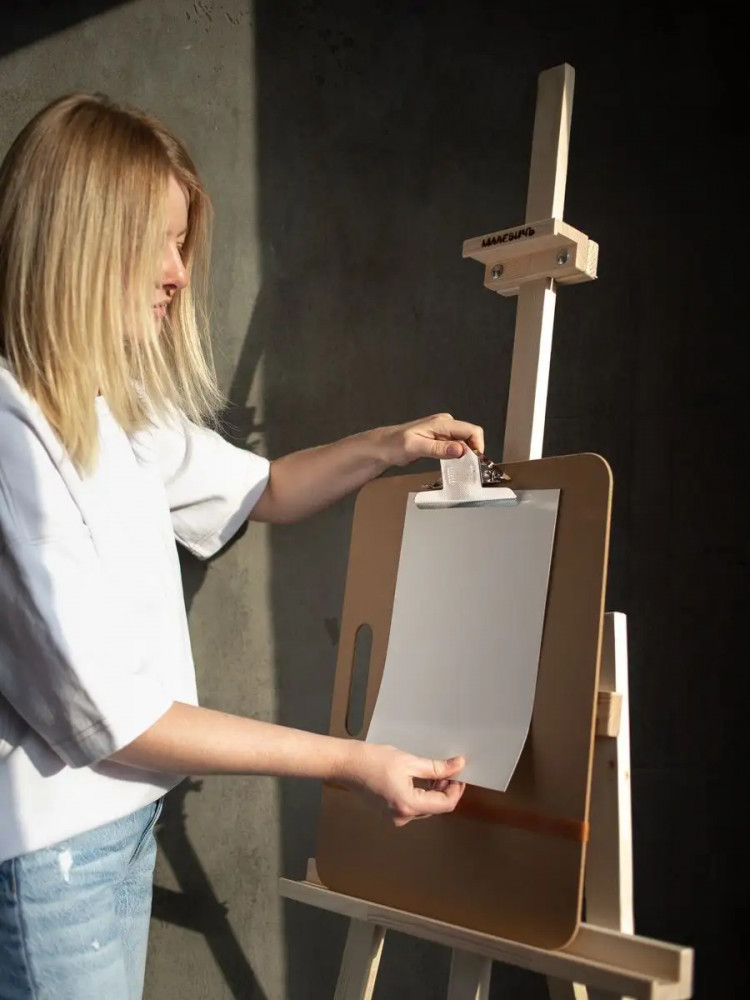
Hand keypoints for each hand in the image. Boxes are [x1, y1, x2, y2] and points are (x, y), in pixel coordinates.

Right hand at [341, 741, 465, 825]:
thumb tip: (457, 766)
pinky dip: (420, 793)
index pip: (445, 804)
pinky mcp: (388, 812)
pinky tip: (420, 778)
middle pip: (435, 807)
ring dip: (433, 791)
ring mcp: (394, 817)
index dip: (456, 790)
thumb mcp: (409, 761)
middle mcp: (402, 817)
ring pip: (424, 807)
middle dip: (445, 789)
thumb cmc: (373, 760)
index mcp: (408, 805)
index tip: (459, 775)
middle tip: (448, 769)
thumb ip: (436, 767)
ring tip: (434, 771)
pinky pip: (412, 806)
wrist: (346, 764)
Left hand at [375, 413, 484, 467]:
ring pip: (465, 442)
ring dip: (465, 454)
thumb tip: (460, 449)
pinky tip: (452, 463)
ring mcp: (443, 432)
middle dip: (472, 452)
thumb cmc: (394, 444)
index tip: (474, 461)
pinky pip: (456, 446)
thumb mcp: (416, 447)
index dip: (477, 446)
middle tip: (466, 467)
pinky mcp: (440, 439)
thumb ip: (438, 448)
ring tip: (458, 466)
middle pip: (471, 436)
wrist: (382, 446)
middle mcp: (445, 424)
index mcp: (442, 423)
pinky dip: (458, 455)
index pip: (471, 430)